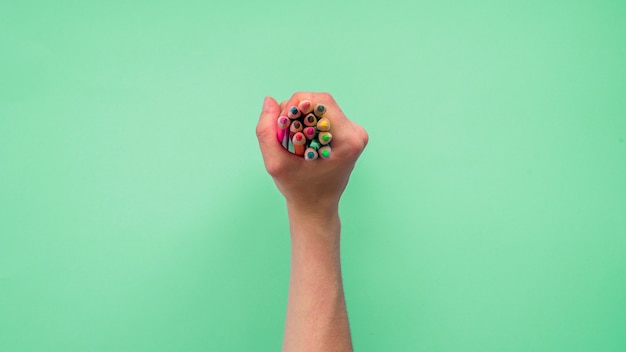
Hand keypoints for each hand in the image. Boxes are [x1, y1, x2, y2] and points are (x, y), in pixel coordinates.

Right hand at [256, 92, 368, 213]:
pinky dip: (307, 123)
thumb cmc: (298, 189)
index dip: (295, 106)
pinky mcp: (349, 135)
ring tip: (292, 140)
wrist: (316, 207)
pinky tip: (301, 141)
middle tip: (284, 132)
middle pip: (320, 102)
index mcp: (348, 139)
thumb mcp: (276, 164)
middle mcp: (356, 133)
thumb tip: (269, 100)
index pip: (319, 102)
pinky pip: (324, 116)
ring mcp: (355, 134)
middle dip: (296, 111)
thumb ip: (266, 131)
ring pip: (321, 107)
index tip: (282, 126)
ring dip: (300, 117)